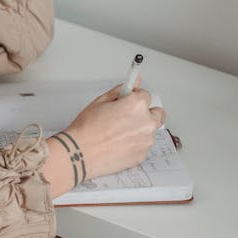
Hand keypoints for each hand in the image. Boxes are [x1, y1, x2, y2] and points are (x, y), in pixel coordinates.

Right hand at [43, 83, 162, 197]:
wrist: (80, 153)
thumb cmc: (87, 128)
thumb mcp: (101, 101)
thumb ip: (122, 90)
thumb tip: (135, 82)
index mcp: (138, 105)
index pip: (146, 95)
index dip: (134, 98)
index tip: (127, 103)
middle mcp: (147, 122)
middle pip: (157, 113)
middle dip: (145, 113)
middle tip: (127, 118)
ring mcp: (146, 140)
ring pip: (150, 131)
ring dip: (140, 130)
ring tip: (118, 134)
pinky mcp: (142, 155)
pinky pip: (143, 145)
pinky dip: (135, 144)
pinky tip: (118, 145)